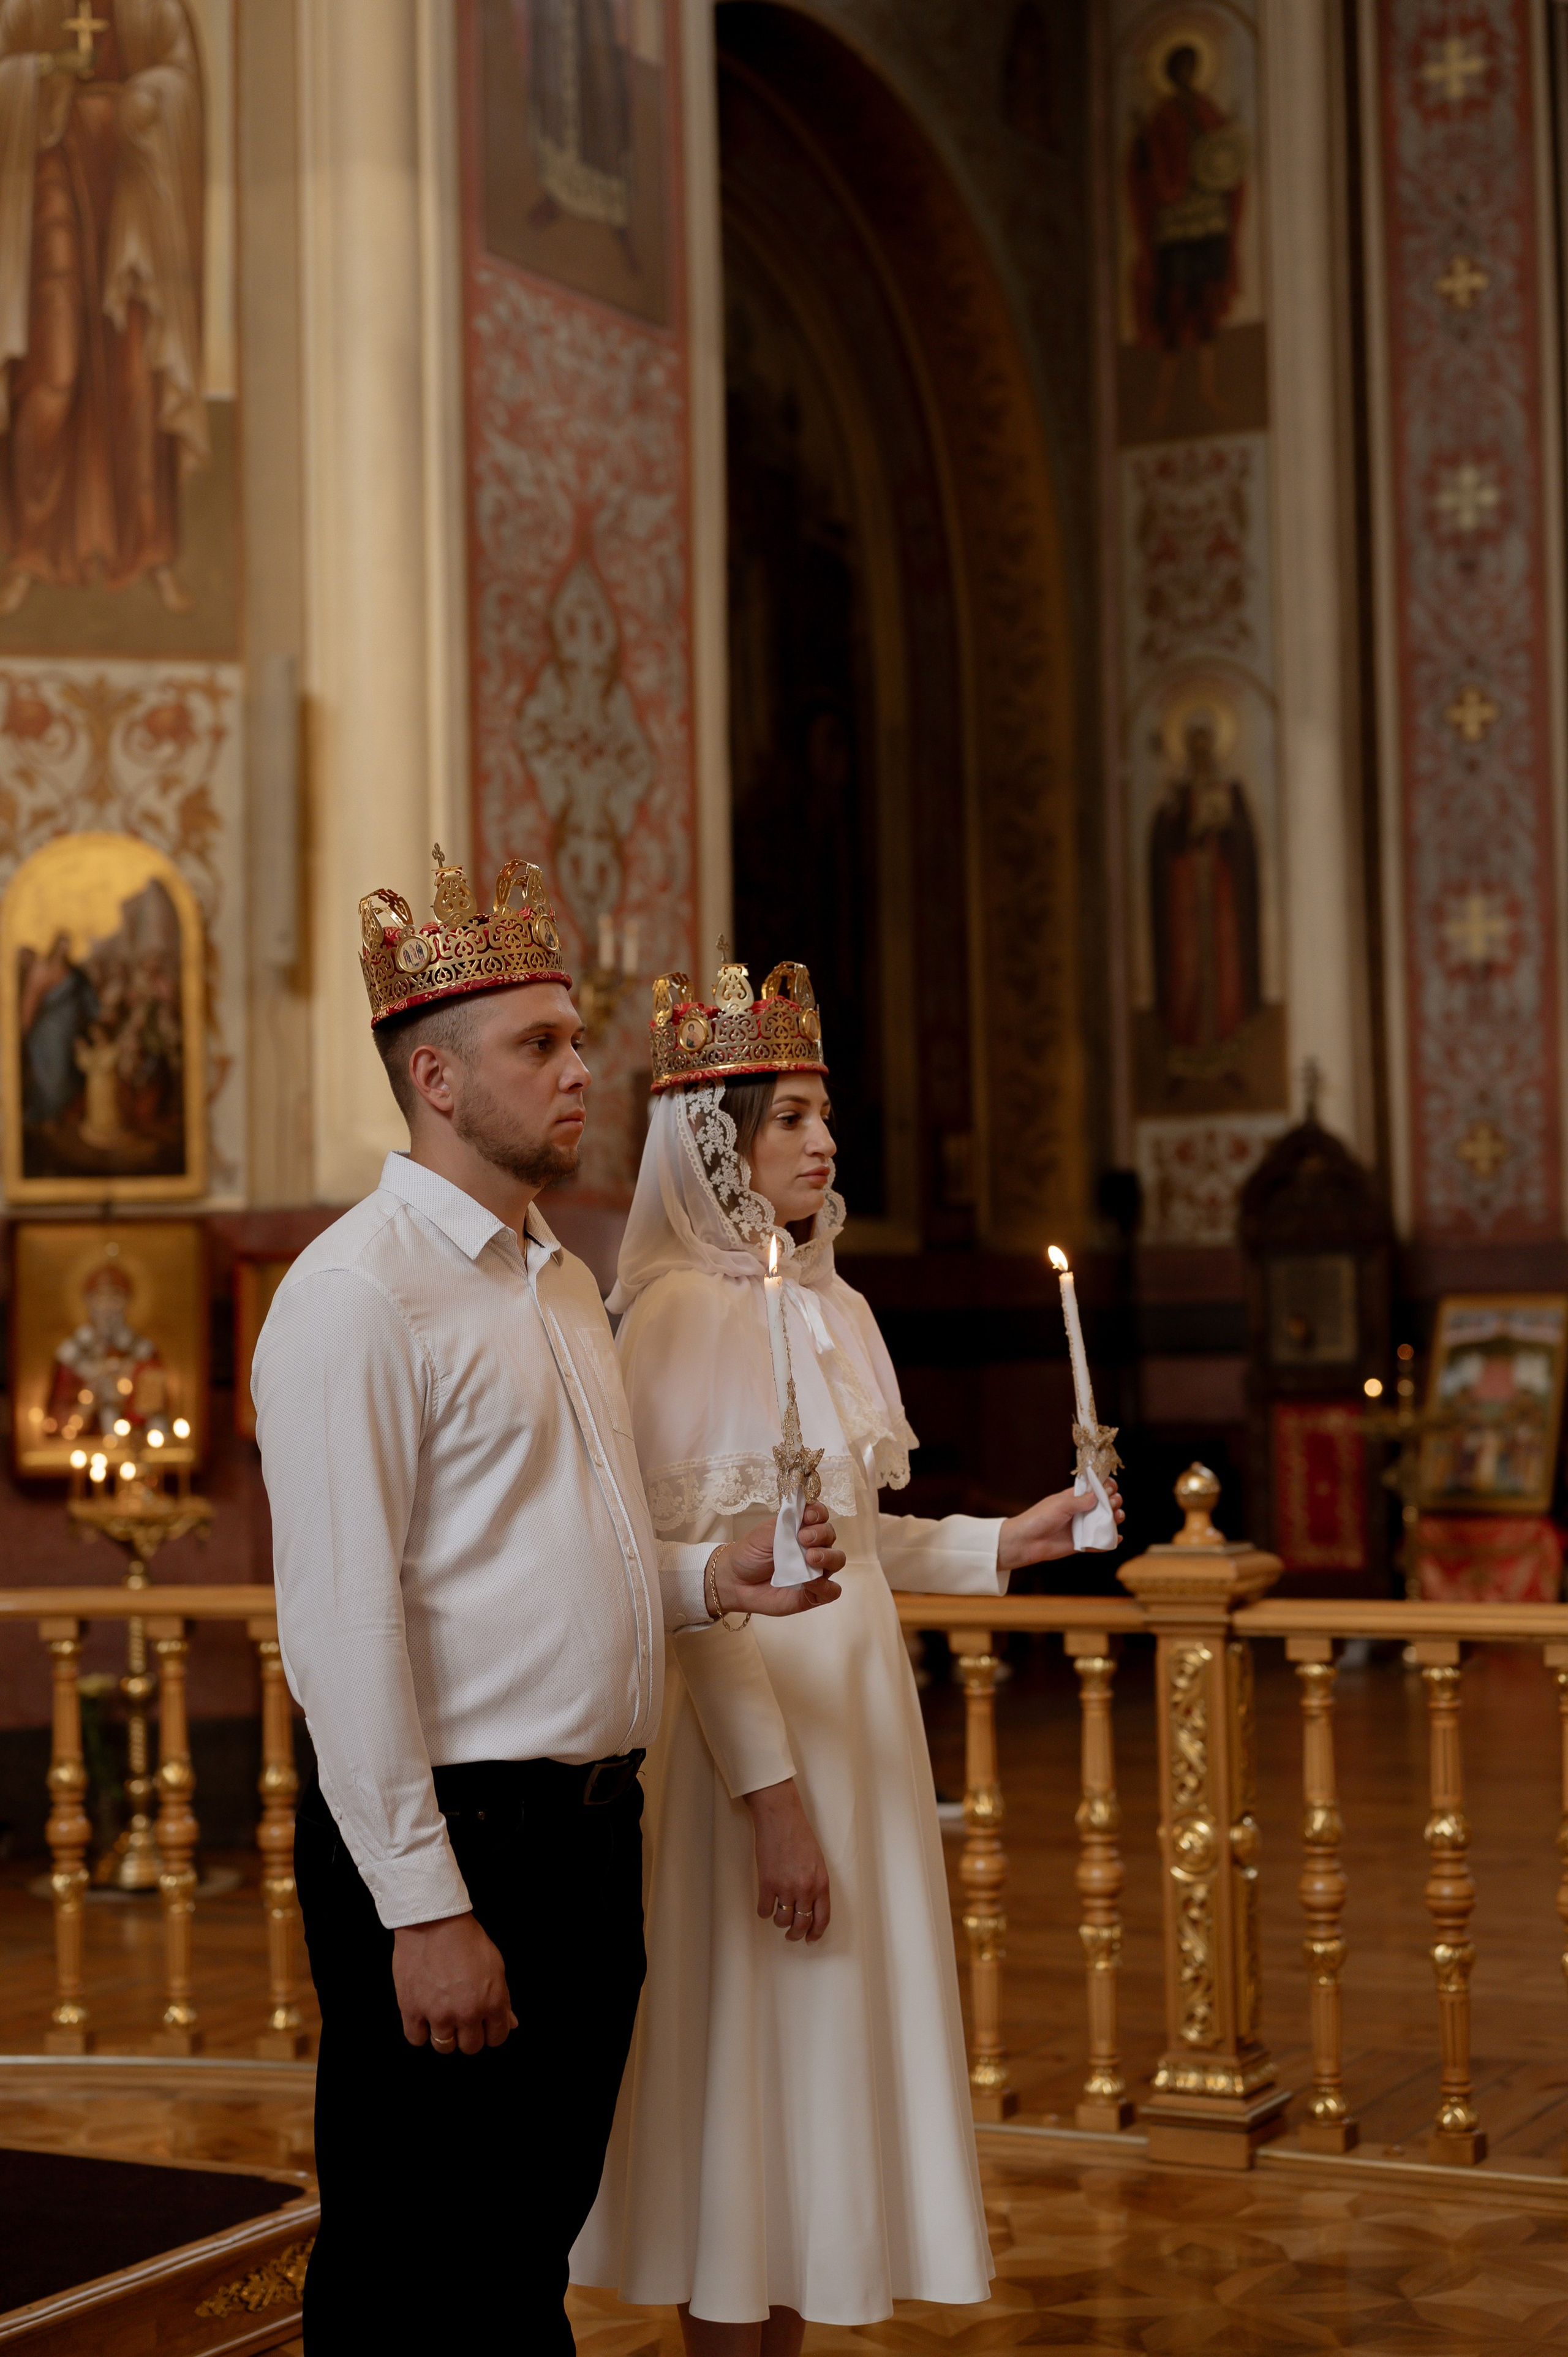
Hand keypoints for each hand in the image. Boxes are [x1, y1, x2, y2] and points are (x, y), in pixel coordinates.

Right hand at [391, 1911, 516, 2053]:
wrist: (433, 1921)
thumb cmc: (466, 1939)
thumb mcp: (496, 1966)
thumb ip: (503, 1999)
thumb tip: (510, 2023)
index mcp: (492, 2002)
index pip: (497, 2038)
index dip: (491, 2032)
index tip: (483, 2026)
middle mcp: (467, 2013)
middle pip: (471, 2047)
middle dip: (468, 2034)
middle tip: (461, 2018)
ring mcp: (438, 2014)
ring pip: (444, 2047)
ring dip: (444, 2035)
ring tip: (442, 2016)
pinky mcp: (412, 2010)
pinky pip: (416, 2039)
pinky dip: (419, 2032)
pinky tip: (423, 2017)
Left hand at [712, 1498, 843, 1616]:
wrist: (735, 1581)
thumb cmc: (750, 1554)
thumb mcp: (765, 1533)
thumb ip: (787, 1523)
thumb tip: (805, 1510)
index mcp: (801, 1528)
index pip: (821, 1515)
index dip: (819, 1513)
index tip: (808, 1516)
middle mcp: (813, 1547)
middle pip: (831, 1535)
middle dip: (821, 1533)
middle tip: (803, 1538)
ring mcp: (815, 1570)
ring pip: (837, 1560)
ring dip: (828, 1556)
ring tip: (810, 1558)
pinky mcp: (813, 1593)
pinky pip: (832, 1590)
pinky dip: (826, 1586)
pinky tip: (811, 1583)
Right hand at [745, 1777, 829, 1941]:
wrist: (781, 1818)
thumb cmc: (800, 1835)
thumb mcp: (817, 1862)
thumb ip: (815, 1884)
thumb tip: (809, 1906)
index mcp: (821, 1883)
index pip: (822, 1919)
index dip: (816, 1934)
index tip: (810, 1939)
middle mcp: (805, 1889)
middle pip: (801, 1925)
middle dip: (796, 1934)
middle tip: (791, 1935)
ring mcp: (785, 1888)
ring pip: (782, 1920)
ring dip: (779, 1922)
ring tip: (778, 1915)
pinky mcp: (766, 1884)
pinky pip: (764, 1910)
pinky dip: (764, 1912)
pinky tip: (765, 1906)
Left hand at [999, 1479, 1124, 1572]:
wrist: (1027, 1541)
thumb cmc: (1040, 1518)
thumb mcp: (1060, 1504)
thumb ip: (1080, 1501)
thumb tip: (1098, 1495)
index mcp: (1074, 1498)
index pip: (1095, 1489)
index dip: (1105, 1487)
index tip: (1110, 1488)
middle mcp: (1081, 1512)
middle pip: (1104, 1505)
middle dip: (1114, 1502)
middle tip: (1113, 1503)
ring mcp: (1082, 1528)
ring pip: (1105, 1523)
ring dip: (1115, 1519)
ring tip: (1117, 1517)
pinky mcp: (1082, 1544)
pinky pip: (1099, 1544)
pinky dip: (1109, 1541)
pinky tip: (1117, 1538)